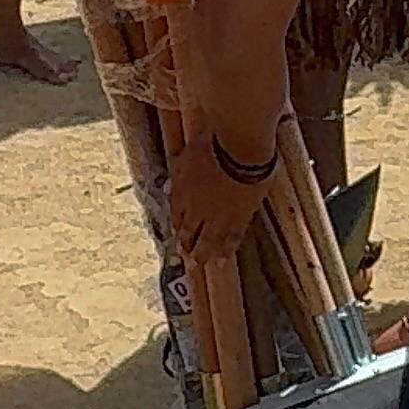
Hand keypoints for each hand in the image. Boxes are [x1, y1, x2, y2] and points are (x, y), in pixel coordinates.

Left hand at [168, 133, 279, 280]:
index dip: (177, 227)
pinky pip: (231, 238)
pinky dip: (227, 248)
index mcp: (182, 194)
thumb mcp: (187, 154)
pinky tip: (225, 256)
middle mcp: (197, 210)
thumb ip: (178, 171)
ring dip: (204, 254)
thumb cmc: (213, 145)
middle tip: (187, 260)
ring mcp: (219, 217)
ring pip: (209, 241)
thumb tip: (168, 187)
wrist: (240, 150)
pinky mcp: (240, 218)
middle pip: (190, 234)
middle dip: (187, 247)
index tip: (177, 235)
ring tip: (202, 264)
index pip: (177, 216)